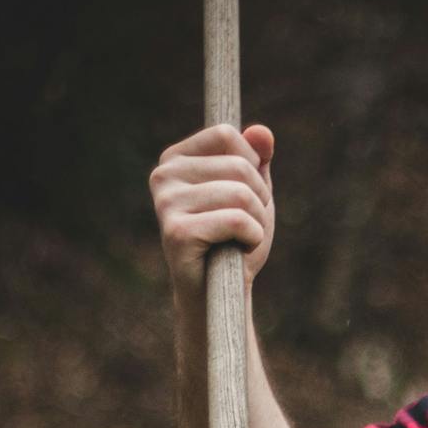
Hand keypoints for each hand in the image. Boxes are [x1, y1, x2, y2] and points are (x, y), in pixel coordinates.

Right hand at [150, 122, 276, 302]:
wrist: (220, 295)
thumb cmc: (235, 243)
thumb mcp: (253, 196)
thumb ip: (257, 161)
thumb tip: (263, 132)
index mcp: (176, 158)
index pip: (228, 134)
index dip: (253, 166)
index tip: (247, 196)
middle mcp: (164, 174)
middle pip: (240, 166)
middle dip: (260, 201)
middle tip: (246, 227)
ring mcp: (166, 202)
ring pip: (242, 194)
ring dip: (258, 223)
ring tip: (241, 240)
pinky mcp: (177, 231)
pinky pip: (238, 220)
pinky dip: (252, 239)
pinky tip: (237, 252)